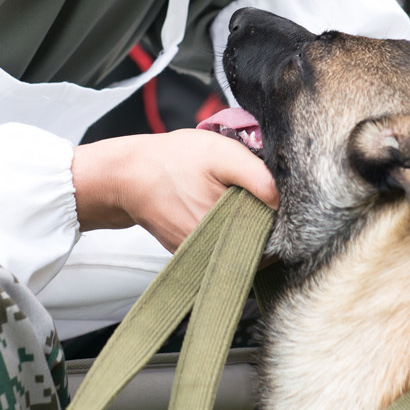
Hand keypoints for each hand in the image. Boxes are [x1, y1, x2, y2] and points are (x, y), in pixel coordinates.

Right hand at [71, 128, 277, 253]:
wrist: (127, 175)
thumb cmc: (174, 160)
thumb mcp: (221, 154)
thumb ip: (257, 177)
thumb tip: (283, 202)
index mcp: (227, 230)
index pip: (273, 243)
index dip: (282, 223)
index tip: (277, 202)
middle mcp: (214, 251)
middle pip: (255, 247)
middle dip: (262, 224)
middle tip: (255, 194)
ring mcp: (199, 254)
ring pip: (236, 247)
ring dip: (243, 227)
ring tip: (232, 197)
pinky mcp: (188, 252)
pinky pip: (216, 246)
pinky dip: (222, 229)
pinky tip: (215, 204)